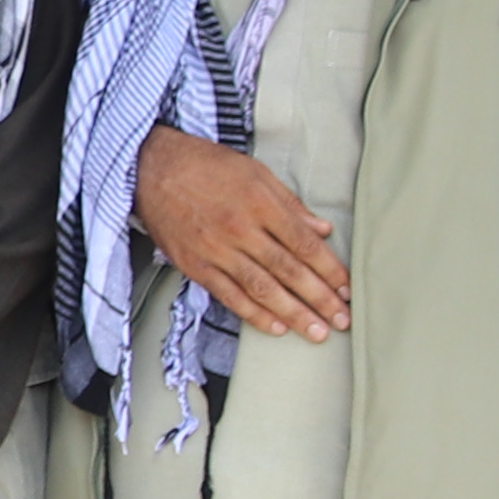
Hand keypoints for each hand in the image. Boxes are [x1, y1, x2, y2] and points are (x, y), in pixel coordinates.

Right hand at [136, 125, 350, 340]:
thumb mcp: (255, 172)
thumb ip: (290, 204)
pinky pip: (229, 296)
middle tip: (342, 320)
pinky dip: (254, 314)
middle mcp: (240, 229)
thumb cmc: (205, 165)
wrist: (150, 168)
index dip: (330, 270)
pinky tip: (276, 327)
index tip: (347, 289)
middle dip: (320, 298)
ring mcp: (216, 250)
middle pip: (288, 271)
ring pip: (262, 289)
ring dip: (293, 314)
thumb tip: (323, 228)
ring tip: (316, 332)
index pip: (304, 244)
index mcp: (260, 203)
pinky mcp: (195, 265)